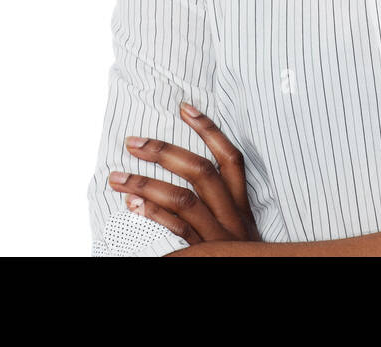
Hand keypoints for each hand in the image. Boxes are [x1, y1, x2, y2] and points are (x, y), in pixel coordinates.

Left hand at [107, 101, 262, 245]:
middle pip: (201, 173)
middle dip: (165, 152)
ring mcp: (218, 236)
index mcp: (241, 206)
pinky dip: (153, 215)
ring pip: (184, 200)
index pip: (231, 159)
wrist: (264, 273)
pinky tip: (131, 205)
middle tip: (133, 141)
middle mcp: (232, 217)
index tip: (184, 107)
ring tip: (117, 176)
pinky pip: (177, 231)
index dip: (209, 131)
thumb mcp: (237, 229)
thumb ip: (219, 204)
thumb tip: (186, 170)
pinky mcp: (204, 253)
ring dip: (146, 183)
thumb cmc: (241, 257)